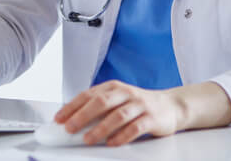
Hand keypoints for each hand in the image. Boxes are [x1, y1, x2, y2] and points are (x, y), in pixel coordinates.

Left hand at [54, 80, 183, 146]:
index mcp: (114, 87)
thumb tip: (73, 121)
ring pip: (118, 115)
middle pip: (102, 102)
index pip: (88, 95)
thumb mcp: (118, 100)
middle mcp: (126, 93)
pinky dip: (122, 136)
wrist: (171, 106)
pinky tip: (112, 143)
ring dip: (101, 128)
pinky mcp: (151, 118)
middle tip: (70, 128)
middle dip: (83, 115)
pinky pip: (135, 128)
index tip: (59, 118)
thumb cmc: (139, 104)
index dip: (72, 106)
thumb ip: (100, 107)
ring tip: (88, 139)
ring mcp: (140, 105)